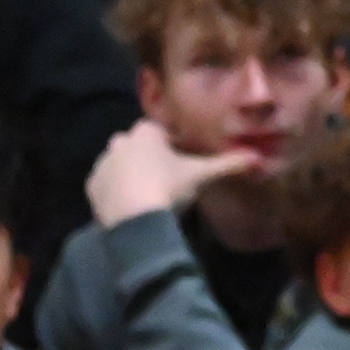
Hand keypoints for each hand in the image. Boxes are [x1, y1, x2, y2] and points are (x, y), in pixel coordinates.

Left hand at [87, 120, 263, 228]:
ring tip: (147, 193)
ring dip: (130, 172)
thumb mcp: (201, 175)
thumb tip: (258, 157)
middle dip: (148, 155)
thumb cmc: (168, 188)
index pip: (159, 130)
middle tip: (165, 177)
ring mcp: (103, 163)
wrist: (134, 219)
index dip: (170, 143)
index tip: (181, 160)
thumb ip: (227, 164)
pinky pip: (105, 183)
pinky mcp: (91, 186)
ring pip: (119, 163)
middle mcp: (120, 141)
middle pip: (136, 144)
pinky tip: (129, 205)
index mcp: (145, 132)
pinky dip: (114, 190)